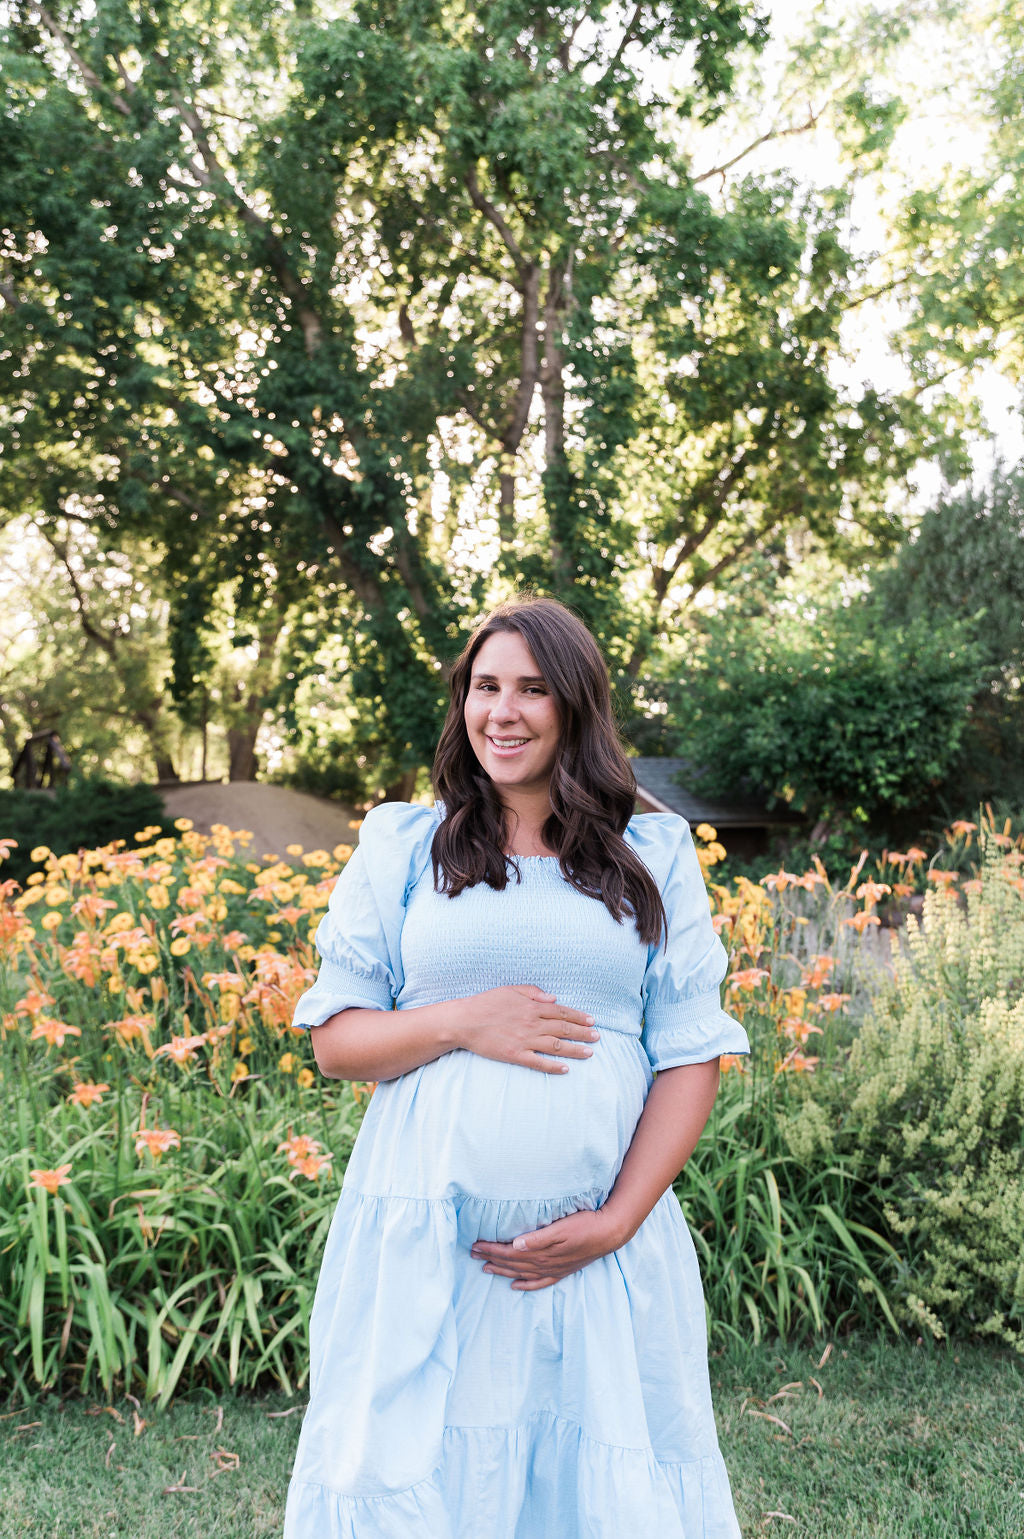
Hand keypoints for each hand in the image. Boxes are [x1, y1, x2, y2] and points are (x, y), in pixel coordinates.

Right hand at [453, 985, 598, 1074]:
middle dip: (583, 1033)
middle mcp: (532, 1023)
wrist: (464, 1021)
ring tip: (589, 1053)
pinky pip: (538, 1062)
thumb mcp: (510, 990)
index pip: (561, 1012)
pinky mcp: (515, 1054)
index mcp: (532, 1007)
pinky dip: (553, 1066)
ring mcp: (524, 1040)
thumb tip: (553, 998)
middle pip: (563, 1028)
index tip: (592, 1021)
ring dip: (575, 1050)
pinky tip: (566, 1069)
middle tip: (597, 1037)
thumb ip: (533, 993)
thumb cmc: (486, 1003)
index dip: (579, 1017)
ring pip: (556, 1046)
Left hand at [470, 1208, 623, 1289]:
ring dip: (503, 1271)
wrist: (609, 1233)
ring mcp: (554, 1269)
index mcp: (542, 1252)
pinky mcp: (562, 1270)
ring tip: (485, 1269)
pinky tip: (516, 1286)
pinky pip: (540, 1282)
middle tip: (472, 1254)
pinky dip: (526, 1285)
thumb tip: (514, 1245)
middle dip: (491, 1259)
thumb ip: (538, 1238)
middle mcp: (545, 1264)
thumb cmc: (585, 1224)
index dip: (491, 1249)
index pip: (510, 1252)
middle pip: (512, 1263)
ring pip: (522, 1273)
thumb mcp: (561, 1227)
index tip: (475, 1245)